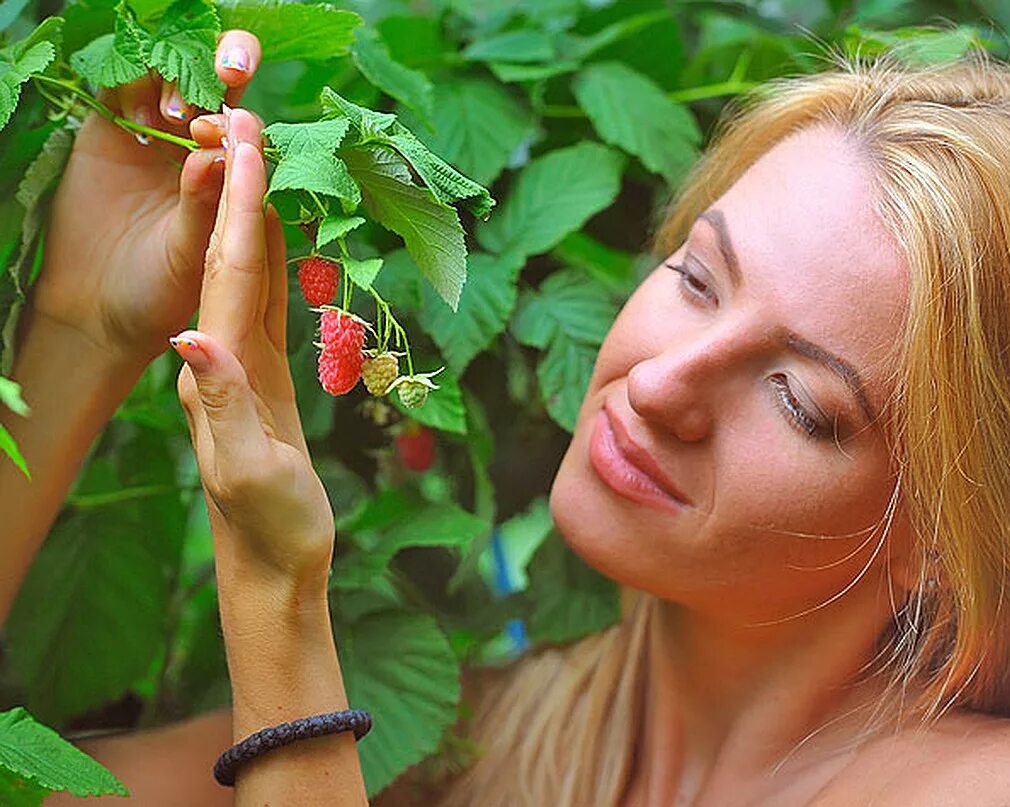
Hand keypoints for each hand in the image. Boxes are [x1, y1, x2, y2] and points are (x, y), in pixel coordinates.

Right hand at [29, 31, 262, 365]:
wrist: (98, 312)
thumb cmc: (158, 296)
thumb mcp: (188, 258)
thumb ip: (202, 211)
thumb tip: (214, 159)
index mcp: (234, 188)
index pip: (249, 144)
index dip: (246, 132)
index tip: (237, 135)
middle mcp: (200, 159)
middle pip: (219, 102)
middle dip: (217, 97)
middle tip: (200, 122)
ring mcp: (156, 143)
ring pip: (172, 88)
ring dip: (175, 88)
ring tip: (168, 116)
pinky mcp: (110, 132)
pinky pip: (122, 92)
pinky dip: (130, 89)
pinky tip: (134, 111)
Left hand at [174, 108, 334, 593]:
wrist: (273, 565)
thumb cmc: (272, 528)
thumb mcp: (250, 471)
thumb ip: (224, 404)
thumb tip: (194, 338)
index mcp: (217, 372)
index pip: (227, 274)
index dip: (237, 207)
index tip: (247, 145)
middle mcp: (220, 358)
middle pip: (229, 259)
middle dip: (236, 188)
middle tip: (249, 120)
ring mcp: (242, 367)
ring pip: (247, 274)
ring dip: (252, 214)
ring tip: (263, 157)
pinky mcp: (266, 379)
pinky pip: (268, 305)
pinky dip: (273, 261)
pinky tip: (280, 235)